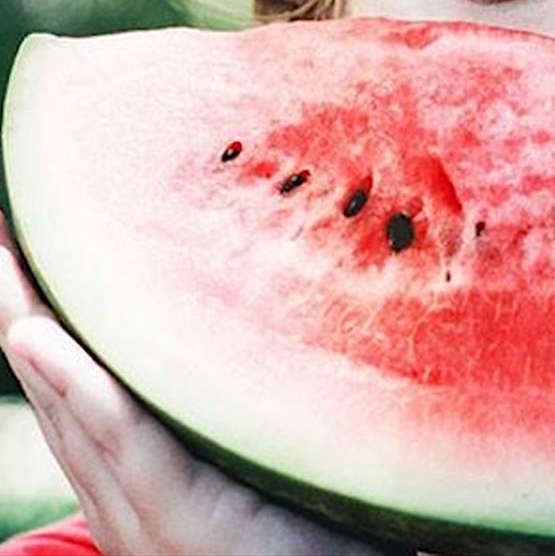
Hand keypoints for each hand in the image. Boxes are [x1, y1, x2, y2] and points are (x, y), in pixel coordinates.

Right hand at [0, 218, 388, 555]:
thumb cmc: (315, 526)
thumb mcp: (259, 450)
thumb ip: (236, 400)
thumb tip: (261, 316)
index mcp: (139, 473)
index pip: (77, 380)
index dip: (39, 312)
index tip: (18, 236)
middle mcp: (125, 489)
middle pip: (57, 383)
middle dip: (17, 303)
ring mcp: (142, 510)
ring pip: (72, 404)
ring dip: (27, 324)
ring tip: (0, 253)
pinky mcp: (179, 518)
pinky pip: (124, 443)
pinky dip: (81, 388)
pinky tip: (40, 336)